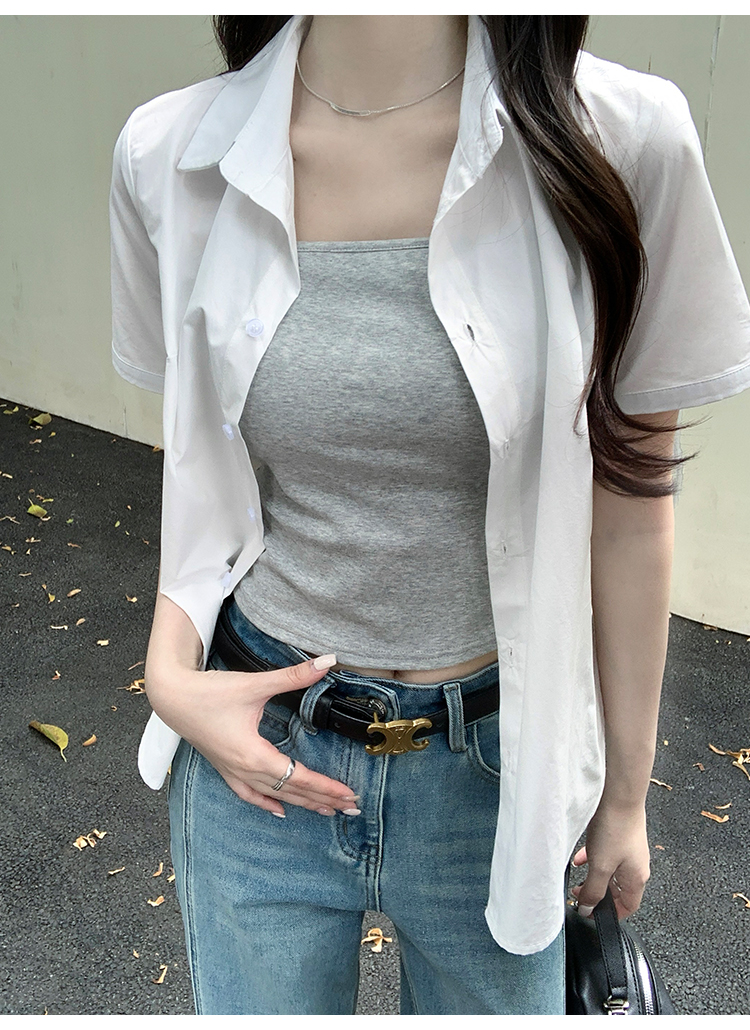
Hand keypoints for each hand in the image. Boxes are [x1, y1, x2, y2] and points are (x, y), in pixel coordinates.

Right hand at [146, 654, 358, 818]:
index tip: (349, 794)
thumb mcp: (255, 683)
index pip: (299, 777)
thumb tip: (327, 662)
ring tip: (327, 812)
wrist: (171, 697)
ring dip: (302, 804)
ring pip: (273, 795)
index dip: (326, 787)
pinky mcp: (224, 768)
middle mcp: (244, 770)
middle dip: (322, 799)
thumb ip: (293, 676)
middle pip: (290, 791)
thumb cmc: (210, 691)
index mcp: (254, 755)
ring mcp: (233, 772)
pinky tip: (279, 811)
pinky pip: (248, 794)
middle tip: (351, 807)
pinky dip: (266, 803)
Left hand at [570, 798, 649, 919]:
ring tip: (577, 877)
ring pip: (610, 871)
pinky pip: (605, 854)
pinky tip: (579, 856)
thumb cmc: (616, 828)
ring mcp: (628, 850)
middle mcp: (636, 865)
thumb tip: (588, 908)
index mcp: (637, 878)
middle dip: (599, 894)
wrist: (618, 795)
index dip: (612, 914)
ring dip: (594, 876)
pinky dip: (592, 859)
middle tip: (580, 895)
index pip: (629, 906)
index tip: (592, 915)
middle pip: (618, 890)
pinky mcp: (618, 836)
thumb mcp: (601, 866)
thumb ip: (594, 890)